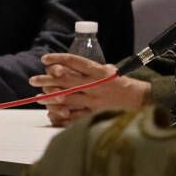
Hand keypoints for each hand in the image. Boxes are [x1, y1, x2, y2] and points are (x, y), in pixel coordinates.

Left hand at [30, 53, 148, 127]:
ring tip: (39, 96)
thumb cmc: (124, 84)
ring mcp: (94, 102)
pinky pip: (75, 115)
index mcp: (99, 72)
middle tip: (33, 79)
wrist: (141, 100)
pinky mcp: (95, 114)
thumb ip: (90, 70)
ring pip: (68, 99)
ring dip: (51, 98)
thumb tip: (67, 66)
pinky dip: (62, 114)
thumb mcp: (109, 71)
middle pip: (66, 81)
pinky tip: (52, 112)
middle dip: (47, 80)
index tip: (45, 59)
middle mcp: (95, 86)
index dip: (58, 59)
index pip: (75, 62)